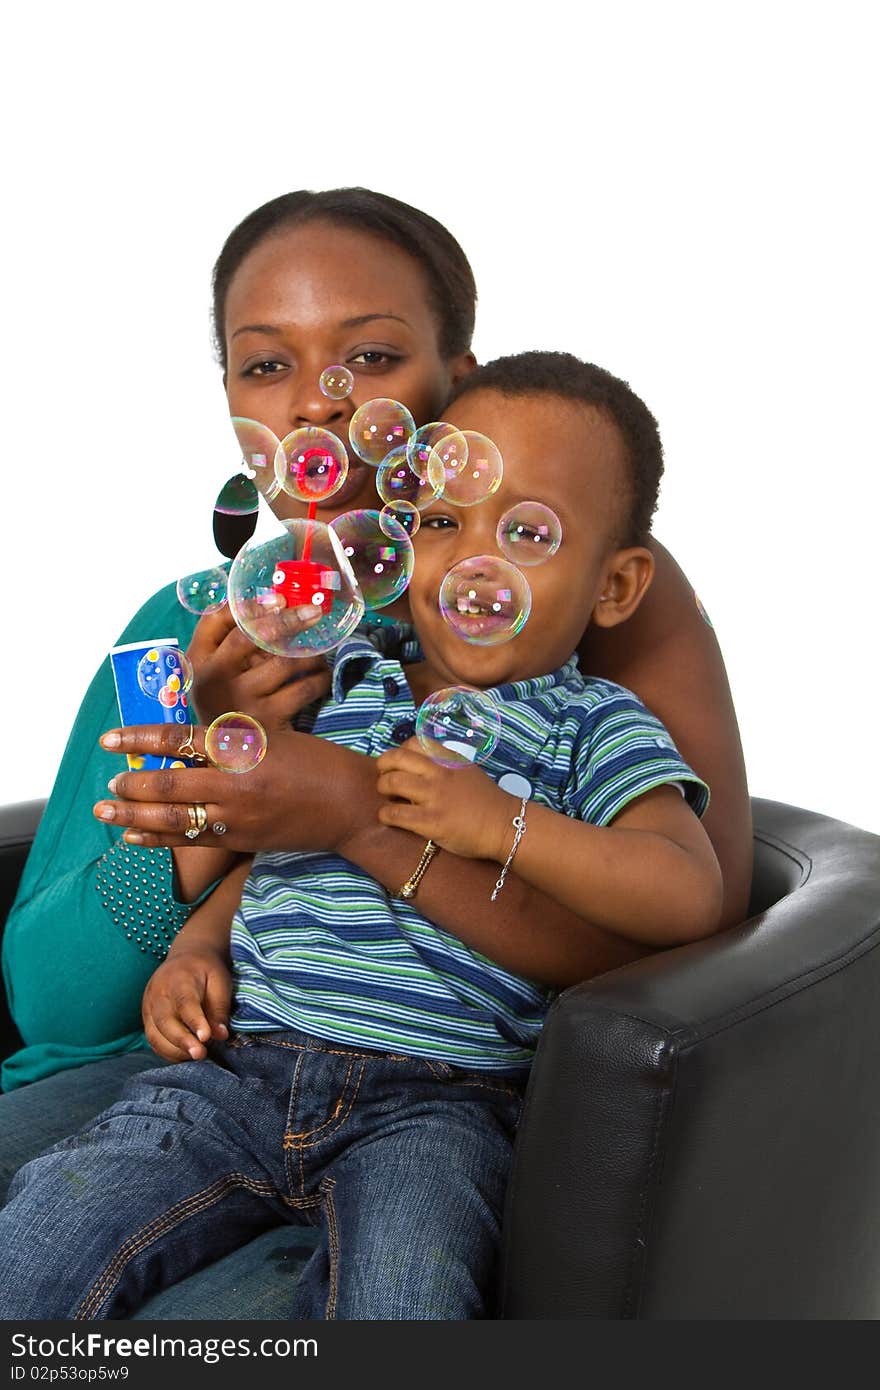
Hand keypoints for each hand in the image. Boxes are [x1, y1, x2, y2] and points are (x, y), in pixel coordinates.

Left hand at [94, 723, 377, 853]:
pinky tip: (135, 838)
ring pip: (174, 818)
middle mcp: (236, 783)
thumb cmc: (315, 761)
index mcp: (243, 748)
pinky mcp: (242, 840)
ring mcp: (238, 816)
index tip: (110, 738)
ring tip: (106, 812)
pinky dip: (158, 840)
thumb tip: (183, 738)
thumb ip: (229, 739)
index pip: (179, 739)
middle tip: (109, 783)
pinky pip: (192, 842)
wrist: (351, 804)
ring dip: (134, 816)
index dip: (139, 738)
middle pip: (169, 783)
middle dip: (132, 784)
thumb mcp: (271, 737)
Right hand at [142, 946, 231, 1061]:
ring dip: (175, 1050)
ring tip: (197, 1056)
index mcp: (179, 978)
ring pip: (155, 1034)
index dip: (195, 1021)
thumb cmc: (206, 971)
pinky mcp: (146, 1018)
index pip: (184, 1002)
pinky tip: (185, 1054)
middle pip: (165, 1021)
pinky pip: (153, 1039)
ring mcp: (148, 1005)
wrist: (186, 957)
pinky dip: (168, 1051)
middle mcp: (158, 992)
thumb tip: (220, 1036)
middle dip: (182, 1041)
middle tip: (201, 1054)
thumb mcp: (220, 982)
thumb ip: (219, 1009)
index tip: (206, 1038)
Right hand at [187, 602, 329, 728]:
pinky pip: (304, 689)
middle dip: (288, 618)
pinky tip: (322, 675)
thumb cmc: (228, 703)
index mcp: (197, 661)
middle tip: (313, 611)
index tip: (279, 598)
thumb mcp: (216, 673)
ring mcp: (241, 700)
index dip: (249, 604)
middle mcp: (213, 679)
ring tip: (319, 651)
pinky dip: (320, 678)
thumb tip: (274, 601)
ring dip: (309, 652)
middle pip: (252, 635)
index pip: (216, 619)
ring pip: (285, 661)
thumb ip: (231, 642)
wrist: (230, 757)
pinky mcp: (268, 720)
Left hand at [375, 738, 515, 860]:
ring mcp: (434, 796)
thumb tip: (418, 764)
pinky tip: (389, 817)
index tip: (398, 764)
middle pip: (396, 758)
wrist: (504, 825)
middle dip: (382, 767)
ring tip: (387, 797)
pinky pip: (395, 813)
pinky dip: (385, 814)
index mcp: (449, 758)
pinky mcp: (430, 821)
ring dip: (382, 789)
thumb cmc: (486, 800)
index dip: (399, 752)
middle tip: (384, 778)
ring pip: (391, 783)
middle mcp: (439, 773)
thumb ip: (445, 763)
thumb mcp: (467, 770)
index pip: (413, 743)